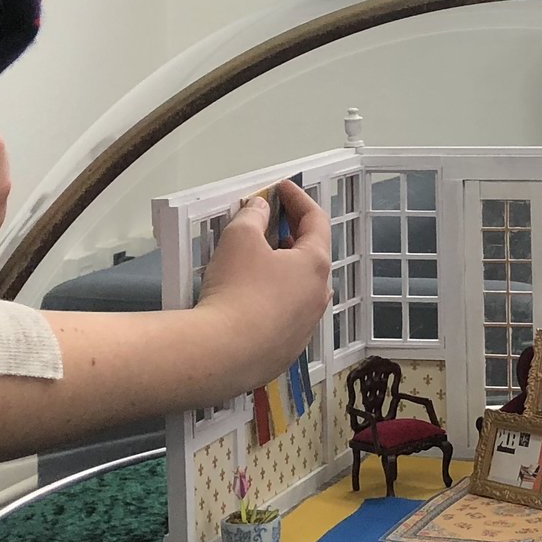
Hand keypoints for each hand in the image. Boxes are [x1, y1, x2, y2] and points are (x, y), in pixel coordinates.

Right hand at [195, 179, 331, 389]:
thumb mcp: (239, 238)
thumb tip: (260, 208)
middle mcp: (319, 295)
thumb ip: (253, 216)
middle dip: (293, 234)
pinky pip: (287, 315)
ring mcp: (307, 326)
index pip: (316, 221)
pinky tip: (253, 298)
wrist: (222, 354)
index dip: (298, 199)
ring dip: (286, 268)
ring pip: (302, 288)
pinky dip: (276, 298)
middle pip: (313, 256)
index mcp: (315, 264)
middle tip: (274, 221)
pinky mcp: (289, 349)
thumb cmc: (236, 289)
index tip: (283, 188)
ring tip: (263, 258)